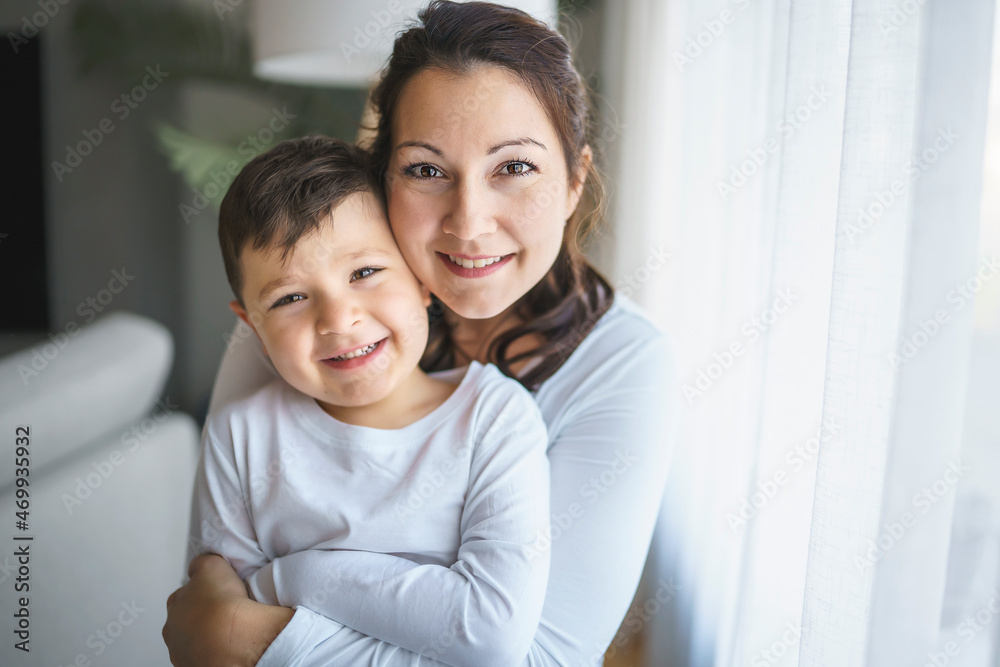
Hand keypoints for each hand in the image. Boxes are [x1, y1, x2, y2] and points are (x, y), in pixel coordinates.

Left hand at [163, 554, 293, 666]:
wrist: (231, 639)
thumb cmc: (219, 606)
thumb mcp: (211, 565)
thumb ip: (203, 562)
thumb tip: (200, 564)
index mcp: (174, 604)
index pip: (182, 594)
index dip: (199, 591)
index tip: (212, 591)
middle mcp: (174, 630)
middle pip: (186, 619)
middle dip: (201, 615)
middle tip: (223, 610)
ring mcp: (185, 651)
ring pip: (195, 640)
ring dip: (209, 635)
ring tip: (230, 628)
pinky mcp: (199, 666)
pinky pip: (207, 656)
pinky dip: (217, 651)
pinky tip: (231, 643)